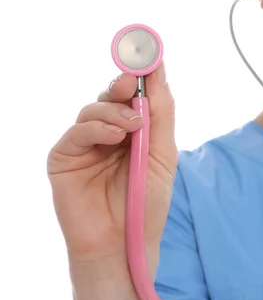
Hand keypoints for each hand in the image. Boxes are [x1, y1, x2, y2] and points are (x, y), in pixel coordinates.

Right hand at [48, 62, 176, 278]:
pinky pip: (77, 132)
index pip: (136, 97)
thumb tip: (159, 75)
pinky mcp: (64, 158)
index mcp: (134, 134)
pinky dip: (96, 128)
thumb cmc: (146, 206)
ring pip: (94, 109)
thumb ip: (161, 118)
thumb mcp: (162, 158)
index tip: (151, 53)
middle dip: (125, 85)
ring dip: (114, 110)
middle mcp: (108, 135)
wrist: (124, 246)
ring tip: (133, 125)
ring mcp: (85, 146)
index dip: (142, 74)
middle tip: (134, 81)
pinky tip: (114, 135)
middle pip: (113, 97)